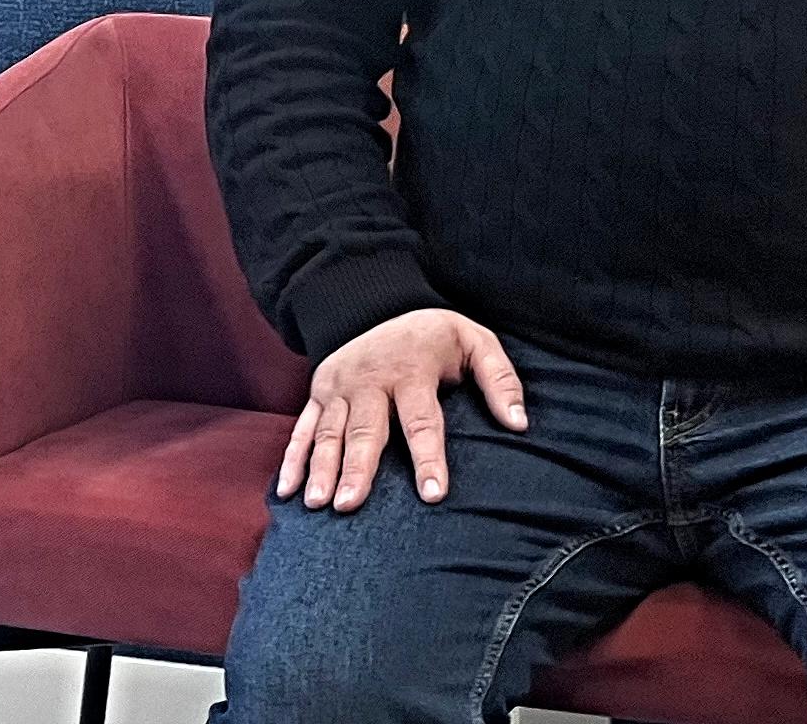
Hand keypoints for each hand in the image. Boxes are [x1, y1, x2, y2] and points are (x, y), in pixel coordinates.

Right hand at [276, 307, 528, 514]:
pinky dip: (293, 459)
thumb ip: (500, 380)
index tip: (434, 495)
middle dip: (358, 468)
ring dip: (322, 468)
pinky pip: (302, 428)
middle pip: (365, 429)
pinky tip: (287, 491)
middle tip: (350, 505)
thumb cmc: (437, 336)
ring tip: (318, 504)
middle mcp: (370, 378)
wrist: (379, 300)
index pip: (422, 420)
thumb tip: (519, 423)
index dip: (429, 458)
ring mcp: (339, 385)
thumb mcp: (476, 342)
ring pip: (328, 432)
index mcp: (411, 369)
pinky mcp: (318, 391)